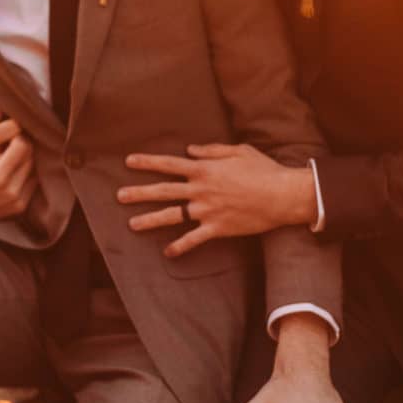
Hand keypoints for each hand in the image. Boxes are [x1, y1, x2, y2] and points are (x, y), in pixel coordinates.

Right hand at [0, 115, 36, 223]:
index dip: (18, 136)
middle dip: (23, 145)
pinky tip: (14, 168)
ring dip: (26, 159)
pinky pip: (33, 183)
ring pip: (34, 169)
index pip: (22, 147)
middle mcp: (11, 192)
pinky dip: (26, 173)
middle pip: (31, 157)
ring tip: (13, 154)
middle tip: (12, 141)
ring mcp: (18, 202)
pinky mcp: (21, 207)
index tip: (10, 133)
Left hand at [117, 143, 317, 257]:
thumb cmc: (264, 170)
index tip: (129, 161)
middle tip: (119, 195)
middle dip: (139, 193)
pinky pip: (194, 239)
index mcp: (205, 169)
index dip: (148, 162)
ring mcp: (207, 210)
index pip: (169, 164)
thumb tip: (190, 149)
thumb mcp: (239, 150)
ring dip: (150, 219)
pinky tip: (167, 253)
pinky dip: (180, 247)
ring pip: (172, 216)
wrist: (282, 195)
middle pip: (163, 191)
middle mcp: (201, 189)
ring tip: (132, 224)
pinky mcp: (217, 228)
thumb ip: (212, 150)